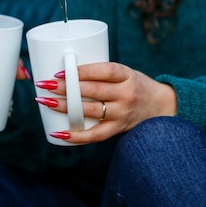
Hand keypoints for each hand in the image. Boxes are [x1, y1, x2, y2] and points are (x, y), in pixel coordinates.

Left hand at [35, 62, 177, 144]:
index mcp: (127, 75)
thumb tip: (66, 72)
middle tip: (44, 85)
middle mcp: (126, 94)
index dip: (81, 71)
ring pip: (90, 110)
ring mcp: (122, 113)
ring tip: (46, 102)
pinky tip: (59, 132)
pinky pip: (95, 135)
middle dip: (66, 87)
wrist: (161, 106)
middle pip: (92, 90)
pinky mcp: (118, 129)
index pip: (103, 70)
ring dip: (65, 107)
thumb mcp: (125, 72)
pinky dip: (76, 136)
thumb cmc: (135, 85)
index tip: (60, 71)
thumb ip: (102, 74)